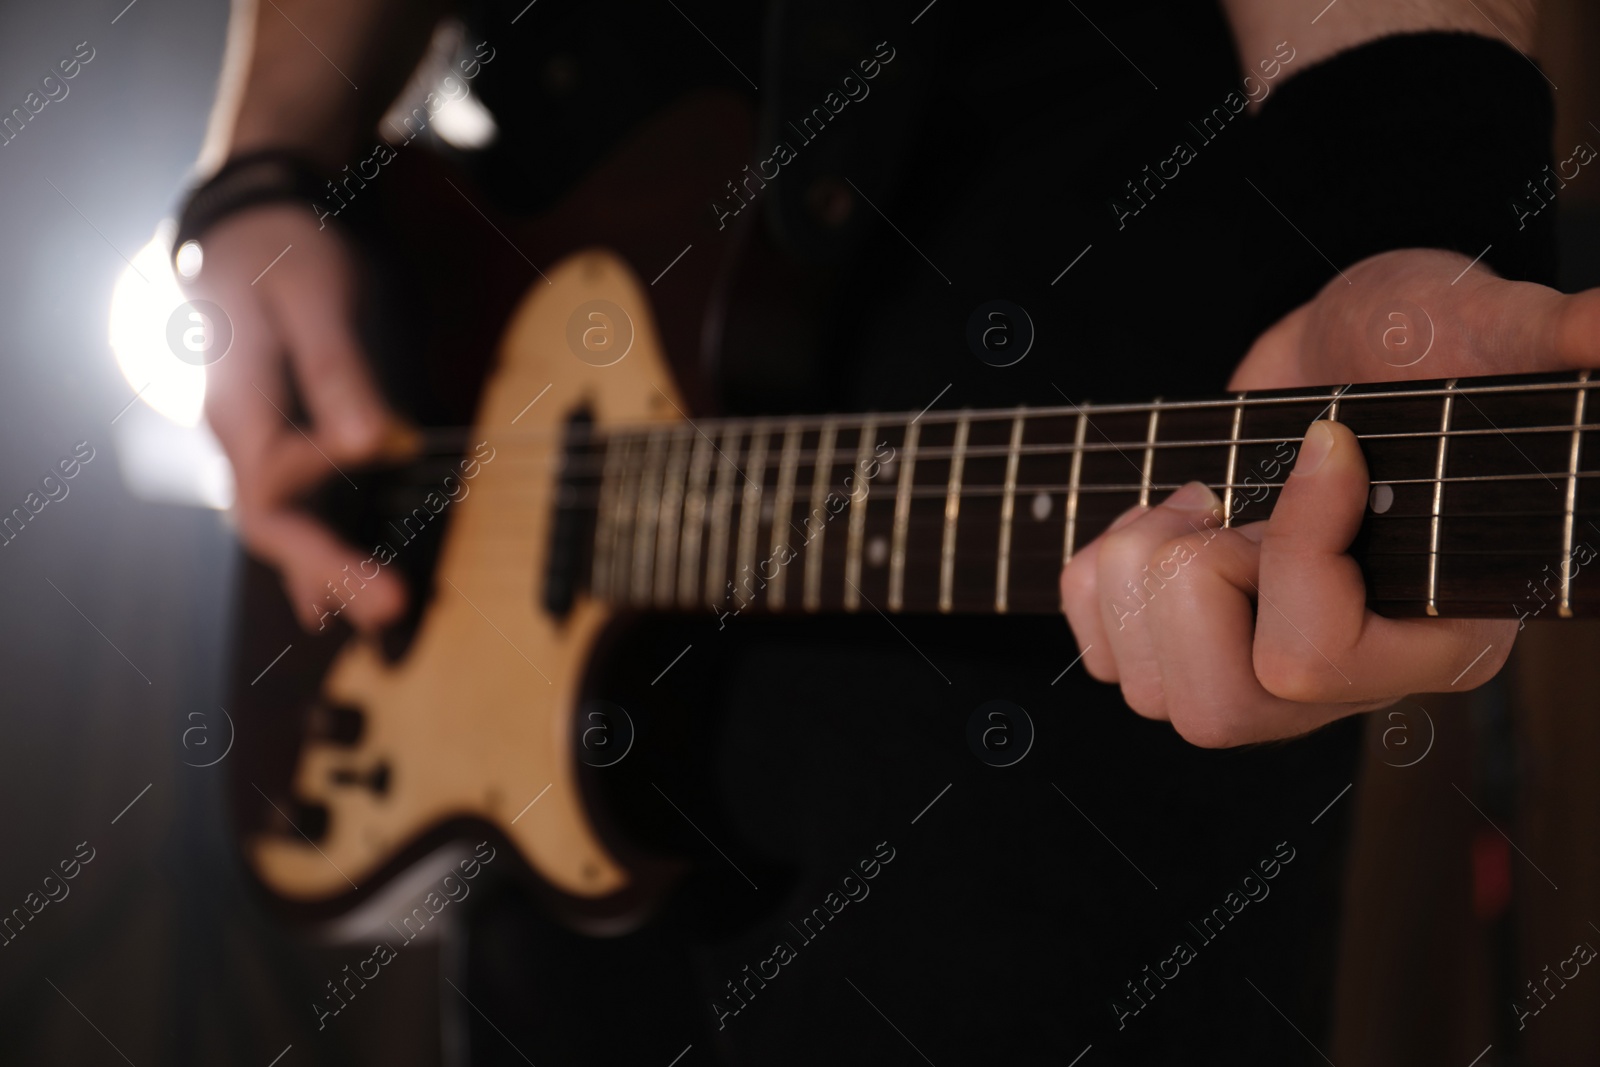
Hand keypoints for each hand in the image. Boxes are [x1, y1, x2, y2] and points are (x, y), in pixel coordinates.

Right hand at [183, 205, 406, 631]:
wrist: (254, 235)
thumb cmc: (285, 256)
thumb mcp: (313, 295)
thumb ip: (336, 369)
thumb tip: (372, 442)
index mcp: (237, 402)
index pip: (271, 471)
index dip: (321, 471)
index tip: (385, 442)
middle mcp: (239, 441)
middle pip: (272, 525)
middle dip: (330, 570)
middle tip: (392, 609)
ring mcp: (258, 453)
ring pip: (284, 530)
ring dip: (331, 576)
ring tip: (384, 615)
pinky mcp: (286, 454)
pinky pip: (299, 516)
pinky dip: (318, 560)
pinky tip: (337, 602)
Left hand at [1058, 245, 1599, 745]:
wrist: (1348, 353)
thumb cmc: (1423, 343)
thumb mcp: (1488, 329)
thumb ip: (1545, 335)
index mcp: (1436, 636)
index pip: (1314, 659)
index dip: (1289, 550)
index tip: (1324, 440)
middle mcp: (1346, 683)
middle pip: (1217, 712)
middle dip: (1192, 581)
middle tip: (1226, 500)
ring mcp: (1259, 678)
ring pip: (1147, 694)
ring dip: (1140, 566)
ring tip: (1198, 500)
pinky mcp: (1184, 651)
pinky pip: (1103, 656)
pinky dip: (1096, 579)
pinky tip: (1158, 524)